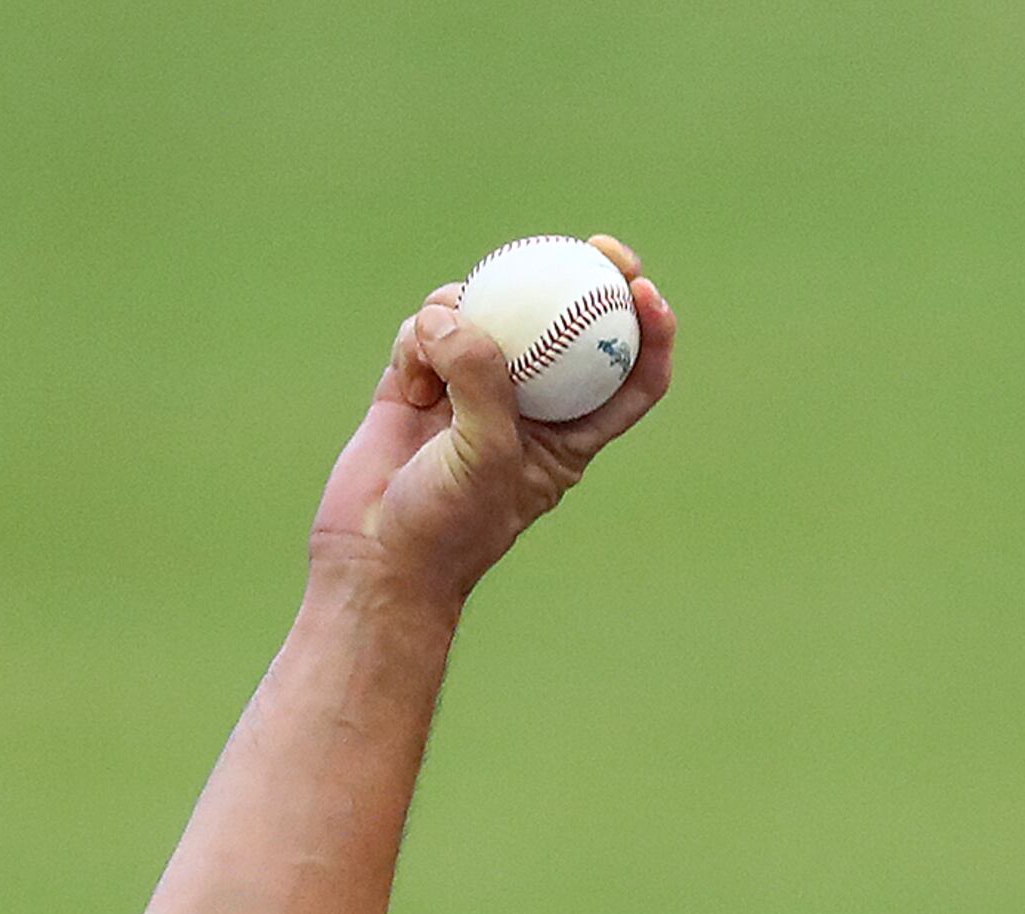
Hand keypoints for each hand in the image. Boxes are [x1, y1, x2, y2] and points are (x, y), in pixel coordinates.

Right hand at [306, 237, 675, 605]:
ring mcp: (472, 386)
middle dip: (583, 276)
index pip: (629, 377)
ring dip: (464, 313)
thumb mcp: (486, 459)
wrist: (375, 556)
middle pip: (567, 325)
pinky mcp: (421, 376)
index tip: (644, 288)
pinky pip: (427, 327)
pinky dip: (418, 338)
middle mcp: (527, 403)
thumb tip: (461, 315)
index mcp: (570, 435)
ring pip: (487, 312)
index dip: (649, 331)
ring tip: (438, 352)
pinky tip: (409, 381)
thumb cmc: (448, 526)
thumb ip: (483, 383)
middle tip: (590, 245)